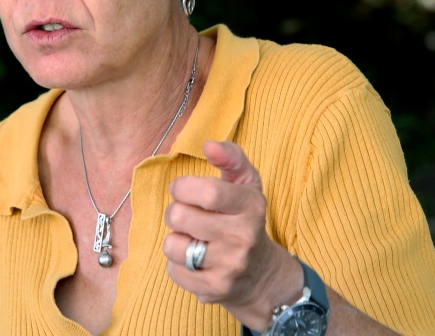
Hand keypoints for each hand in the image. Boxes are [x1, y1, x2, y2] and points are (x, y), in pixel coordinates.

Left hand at [163, 141, 300, 328]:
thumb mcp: (246, 185)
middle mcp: (242, 238)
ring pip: (172, 245)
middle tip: (187, 215)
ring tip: (193, 239)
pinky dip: (178, 263)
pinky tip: (195, 260)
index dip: (183, 187)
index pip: (207, 192)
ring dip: (176, 240)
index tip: (182, 189)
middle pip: (180, 217)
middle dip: (175, 212)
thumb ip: (231, 158)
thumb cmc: (245, 220)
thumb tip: (209, 144)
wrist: (262, 276)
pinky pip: (173, 270)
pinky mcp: (214, 290)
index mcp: (250, 207)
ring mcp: (229, 267)